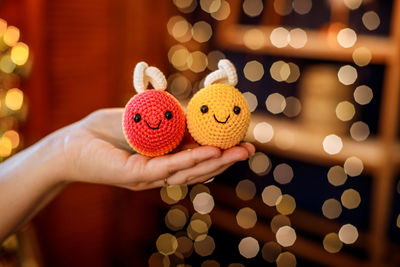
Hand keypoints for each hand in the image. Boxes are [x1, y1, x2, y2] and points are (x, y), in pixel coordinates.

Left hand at [59, 108, 254, 189]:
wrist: (72, 141)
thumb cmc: (108, 130)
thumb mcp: (146, 119)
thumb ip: (170, 118)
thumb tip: (197, 110)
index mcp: (164, 161)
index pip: (198, 161)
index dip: (221, 154)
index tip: (242, 143)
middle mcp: (160, 173)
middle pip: (199, 169)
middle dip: (226, 160)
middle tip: (249, 150)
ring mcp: (149, 177)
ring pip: (188, 171)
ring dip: (215, 162)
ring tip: (238, 152)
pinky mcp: (135, 175)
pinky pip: (167, 167)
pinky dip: (191, 159)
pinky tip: (210, 152)